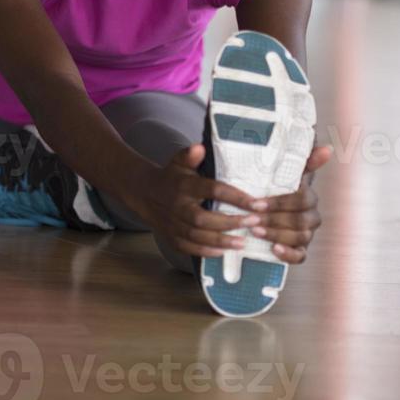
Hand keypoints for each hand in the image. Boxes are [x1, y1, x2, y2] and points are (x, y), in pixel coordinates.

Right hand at [130, 144, 264, 258]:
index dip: (234, 197)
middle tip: (253, 223)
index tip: (255, 203)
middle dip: (229, 223)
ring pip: (197, 236)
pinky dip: (205, 251)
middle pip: (203, 218)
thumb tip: (200, 147)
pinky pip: (188, 248)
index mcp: (184, 186)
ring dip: (220, 240)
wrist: (143, 193)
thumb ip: (189, 156)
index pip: (212, 190)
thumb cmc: (171, 178)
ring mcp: (172, 224)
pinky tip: (223, 251)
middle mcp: (177, 206)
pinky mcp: (171, 237)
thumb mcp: (178, 163)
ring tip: (242, 242)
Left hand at [244, 145, 332, 264]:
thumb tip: (327, 148)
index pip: (302, 199)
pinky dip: (288, 254)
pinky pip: (300, 256)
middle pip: (300, 220)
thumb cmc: (274, 189)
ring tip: (255, 232)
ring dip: (276, 234)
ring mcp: (306, 234)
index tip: (256, 203)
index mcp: (307, 197)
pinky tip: (274, 249)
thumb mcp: (283, 174)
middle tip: (251, 219)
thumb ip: (303, 161)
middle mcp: (310, 216)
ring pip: (300, 237)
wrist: (263, 212)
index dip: (279, 202)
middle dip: (274, 219)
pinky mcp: (299, 250)